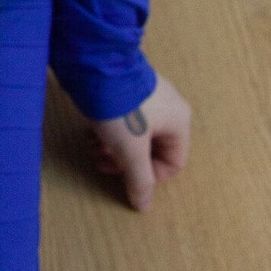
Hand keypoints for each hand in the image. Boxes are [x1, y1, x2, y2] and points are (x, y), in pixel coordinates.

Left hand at [83, 71, 190, 211]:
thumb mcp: (130, 150)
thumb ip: (139, 180)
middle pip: (151, 150)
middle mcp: (168, 107)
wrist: (95, 65)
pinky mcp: (128, 88)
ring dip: (114, 148)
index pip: (173, 164)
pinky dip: (109, 130)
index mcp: (179, 121)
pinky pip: (124, 119)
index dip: (148, 176)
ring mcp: (148, 95)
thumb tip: (144, 205)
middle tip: (102, 162)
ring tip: (93, 148)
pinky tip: (91, 133)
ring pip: (134, 135)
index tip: (124, 175)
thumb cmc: (120, 107)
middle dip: (125, 161)